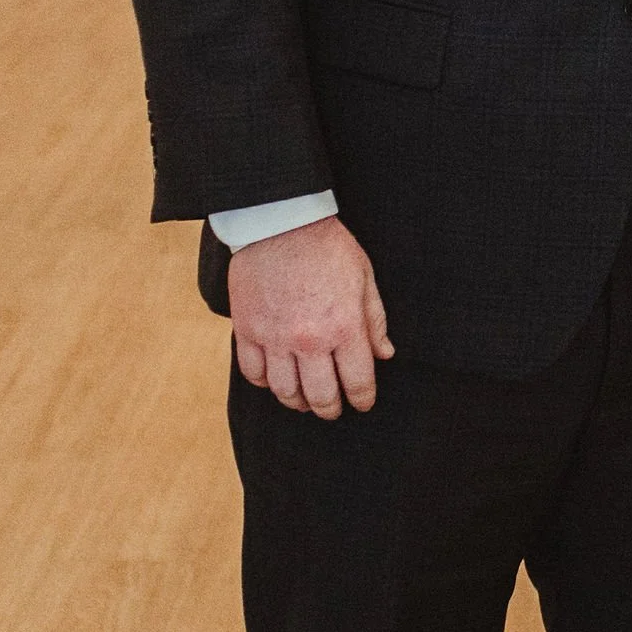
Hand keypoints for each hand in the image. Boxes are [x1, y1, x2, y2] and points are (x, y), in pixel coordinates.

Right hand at [228, 215, 394, 417]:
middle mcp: (309, 340)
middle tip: (333, 409)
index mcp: (344, 327)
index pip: (358, 382)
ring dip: (298, 402)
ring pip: (285, 391)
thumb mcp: (364, 278)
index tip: (362, 404)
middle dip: (331, 409)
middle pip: (321, 396)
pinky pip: (253, 372)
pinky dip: (264, 383)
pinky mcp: (247, 329)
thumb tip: (385, 355)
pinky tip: (275, 379)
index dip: (363, 399)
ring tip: (304, 401)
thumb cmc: (328, 247)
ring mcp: (274, 337)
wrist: (281, 221)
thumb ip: (374, 321)